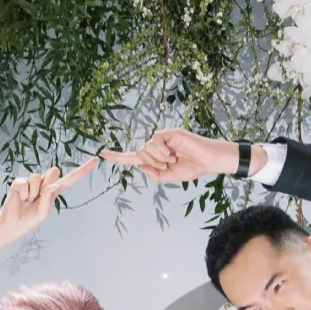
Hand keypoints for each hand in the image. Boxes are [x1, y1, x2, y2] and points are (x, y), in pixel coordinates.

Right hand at [0, 157, 96, 245]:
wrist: (13, 224)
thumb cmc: (29, 220)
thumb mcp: (43, 213)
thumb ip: (48, 199)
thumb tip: (53, 185)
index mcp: (54, 192)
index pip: (71, 179)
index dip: (82, 170)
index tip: (95, 160)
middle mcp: (44, 184)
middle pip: (54, 171)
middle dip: (48, 182)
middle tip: (38, 197)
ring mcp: (32, 182)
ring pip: (38, 177)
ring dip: (33, 192)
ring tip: (28, 201)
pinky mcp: (20, 182)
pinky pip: (25, 182)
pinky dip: (23, 193)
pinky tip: (21, 199)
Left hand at [105, 128, 240, 185]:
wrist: (209, 161)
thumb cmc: (192, 168)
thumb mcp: (170, 177)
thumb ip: (154, 174)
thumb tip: (140, 166)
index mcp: (155, 158)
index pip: (132, 157)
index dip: (118, 156)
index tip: (102, 154)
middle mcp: (156, 146)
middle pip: (140, 154)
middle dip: (152, 163)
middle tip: (168, 165)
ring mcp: (162, 138)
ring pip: (146, 148)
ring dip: (158, 158)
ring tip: (173, 159)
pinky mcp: (168, 133)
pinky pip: (154, 140)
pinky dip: (160, 150)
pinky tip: (171, 153)